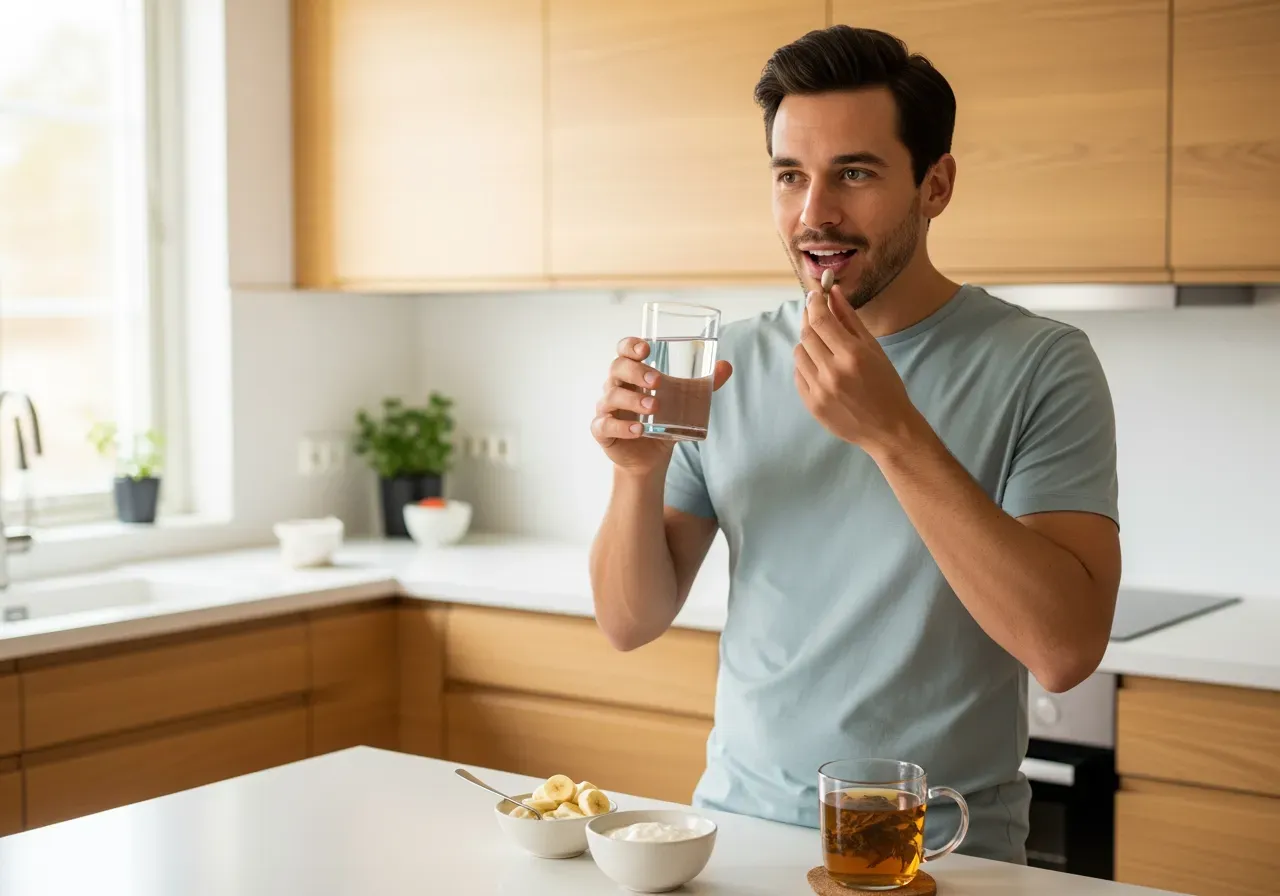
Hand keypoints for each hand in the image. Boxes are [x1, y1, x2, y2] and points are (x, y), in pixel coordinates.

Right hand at [592, 337, 732, 473]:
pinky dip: (622, 427)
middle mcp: (616, 387)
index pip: (624, 351)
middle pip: (617, 368)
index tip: (646, 349)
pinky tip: (639, 430)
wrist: (649, 459)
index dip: (630, 345)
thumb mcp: (683, 402)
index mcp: (632, 374)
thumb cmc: (661, 421)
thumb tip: (726, 366)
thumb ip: (702, 385)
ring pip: (612, 396)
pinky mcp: (603, 431)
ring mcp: (607, 409)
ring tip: (654, 408)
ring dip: (633, 400)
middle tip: (658, 381)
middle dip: (636, 372)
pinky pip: (605, 425)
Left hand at [794, 284, 923, 453]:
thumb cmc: (886, 385)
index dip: (814, 303)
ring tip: (822, 346)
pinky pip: (798, 375)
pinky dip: (806, 365)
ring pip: (798, 354)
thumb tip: (833, 293)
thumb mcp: (874, 349)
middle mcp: (832, 372)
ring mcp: (819, 390)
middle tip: (815, 315)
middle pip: (806, 335)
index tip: (814, 294)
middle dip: (809, 320)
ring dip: (807, 344)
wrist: (888, 428)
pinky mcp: (811, 404)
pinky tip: (820, 367)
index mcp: (852, 355)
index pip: (821, 320)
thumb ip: (850, 320)